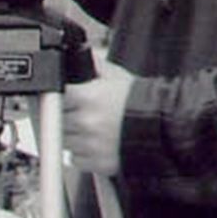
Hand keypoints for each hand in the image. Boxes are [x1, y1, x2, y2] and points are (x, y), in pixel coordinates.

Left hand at [63, 60, 133, 174]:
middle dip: (65, 116)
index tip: (63, 98)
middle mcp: (85, 122)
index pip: (55, 96)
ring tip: (87, 128)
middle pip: (56, 120)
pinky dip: (80, 153)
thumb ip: (95, 63)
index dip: (58, 96)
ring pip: (64, 141)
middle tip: (77, 112)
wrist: (160, 126)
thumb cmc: (139, 101)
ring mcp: (89, 144)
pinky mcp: (96, 163)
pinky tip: (92, 143)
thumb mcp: (116, 75)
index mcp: (87, 98)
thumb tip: (81, 54)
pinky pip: (75, 159)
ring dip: (70, 135)